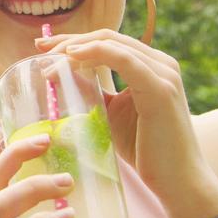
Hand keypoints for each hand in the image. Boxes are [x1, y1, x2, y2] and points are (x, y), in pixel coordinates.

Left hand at [34, 29, 209, 198]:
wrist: (177, 181)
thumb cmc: (144, 149)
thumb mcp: (110, 113)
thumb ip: (91, 91)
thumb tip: (60, 75)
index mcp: (151, 66)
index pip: (107, 41)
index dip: (74, 40)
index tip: (44, 48)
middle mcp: (161, 63)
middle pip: (107, 37)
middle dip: (70, 40)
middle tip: (40, 48)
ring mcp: (163, 73)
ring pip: (112, 44)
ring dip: (76, 47)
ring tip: (50, 59)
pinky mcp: (160, 88)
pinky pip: (124, 60)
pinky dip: (95, 53)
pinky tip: (72, 58)